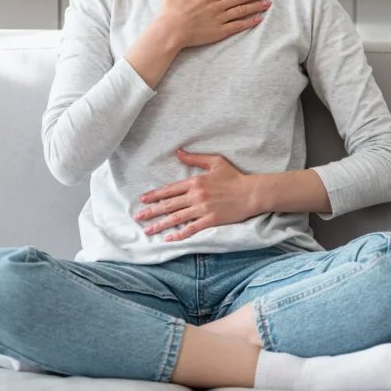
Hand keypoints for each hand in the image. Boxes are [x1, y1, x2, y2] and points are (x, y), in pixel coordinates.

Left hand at [133, 149, 260, 241]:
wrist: (252, 192)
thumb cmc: (234, 177)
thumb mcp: (215, 162)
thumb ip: (195, 158)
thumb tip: (178, 152)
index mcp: (195, 181)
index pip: (170, 189)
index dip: (155, 195)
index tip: (142, 199)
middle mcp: (196, 196)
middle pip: (169, 204)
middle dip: (152, 211)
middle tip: (138, 217)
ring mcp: (203, 209)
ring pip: (177, 218)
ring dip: (161, 224)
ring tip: (148, 230)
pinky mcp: (211, 220)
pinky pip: (191, 229)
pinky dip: (179, 235)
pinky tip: (169, 239)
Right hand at [157, 0, 271, 50]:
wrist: (169, 33)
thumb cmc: (168, 15)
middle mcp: (215, 6)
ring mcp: (218, 19)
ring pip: (242, 10)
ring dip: (256, 6)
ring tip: (268, 3)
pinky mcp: (219, 32)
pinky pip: (238, 26)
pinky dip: (250, 22)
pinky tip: (259, 19)